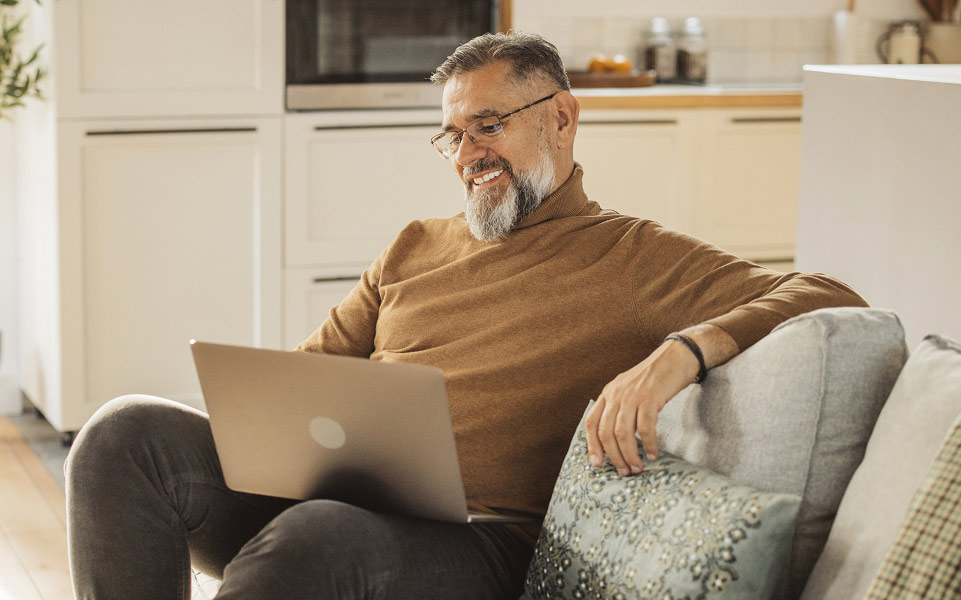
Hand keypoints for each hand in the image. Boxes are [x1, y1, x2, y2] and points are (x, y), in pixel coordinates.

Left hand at [584, 324, 737, 475]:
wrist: (678, 356)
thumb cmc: (656, 377)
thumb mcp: (630, 390)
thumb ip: (620, 409)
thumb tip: (616, 440)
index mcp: (608, 393)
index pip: (591, 422)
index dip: (592, 445)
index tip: (597, 464)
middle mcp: (616, 394)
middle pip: (606, 432)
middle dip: (614, 456)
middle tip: (624, 471)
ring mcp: (632, 395)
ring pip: (623, 433)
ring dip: (630, 454)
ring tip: (638, 467)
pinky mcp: (651, 397)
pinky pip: (645, 427)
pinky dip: (649, 444)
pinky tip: (654, 454)